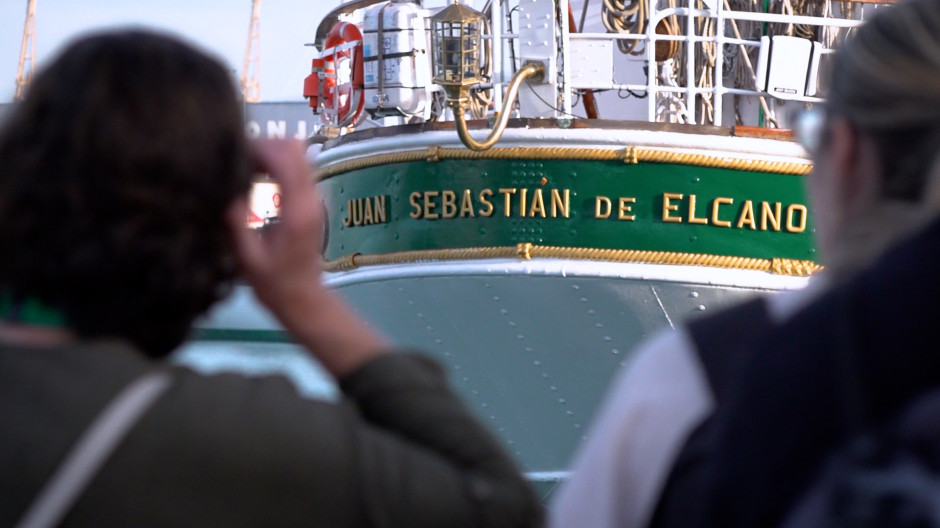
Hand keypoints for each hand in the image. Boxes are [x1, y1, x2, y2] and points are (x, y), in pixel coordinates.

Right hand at [228, 139, 386, 377]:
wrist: (304, 299)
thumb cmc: (274, 284)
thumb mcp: (247, 257)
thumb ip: (236, 221)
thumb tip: (220, 188)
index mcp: (297, 211)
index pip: (287, 159)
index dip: (260, 148)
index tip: (232, 153)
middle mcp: (311, 198)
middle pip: (295, 148)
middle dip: (264, 145)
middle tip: (234, 157)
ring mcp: (315, 198)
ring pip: (298, 154)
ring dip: (270, 152)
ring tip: (241, 164)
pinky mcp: (311, 201)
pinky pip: (297, 168)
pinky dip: (276, 162)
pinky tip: (254, 175)